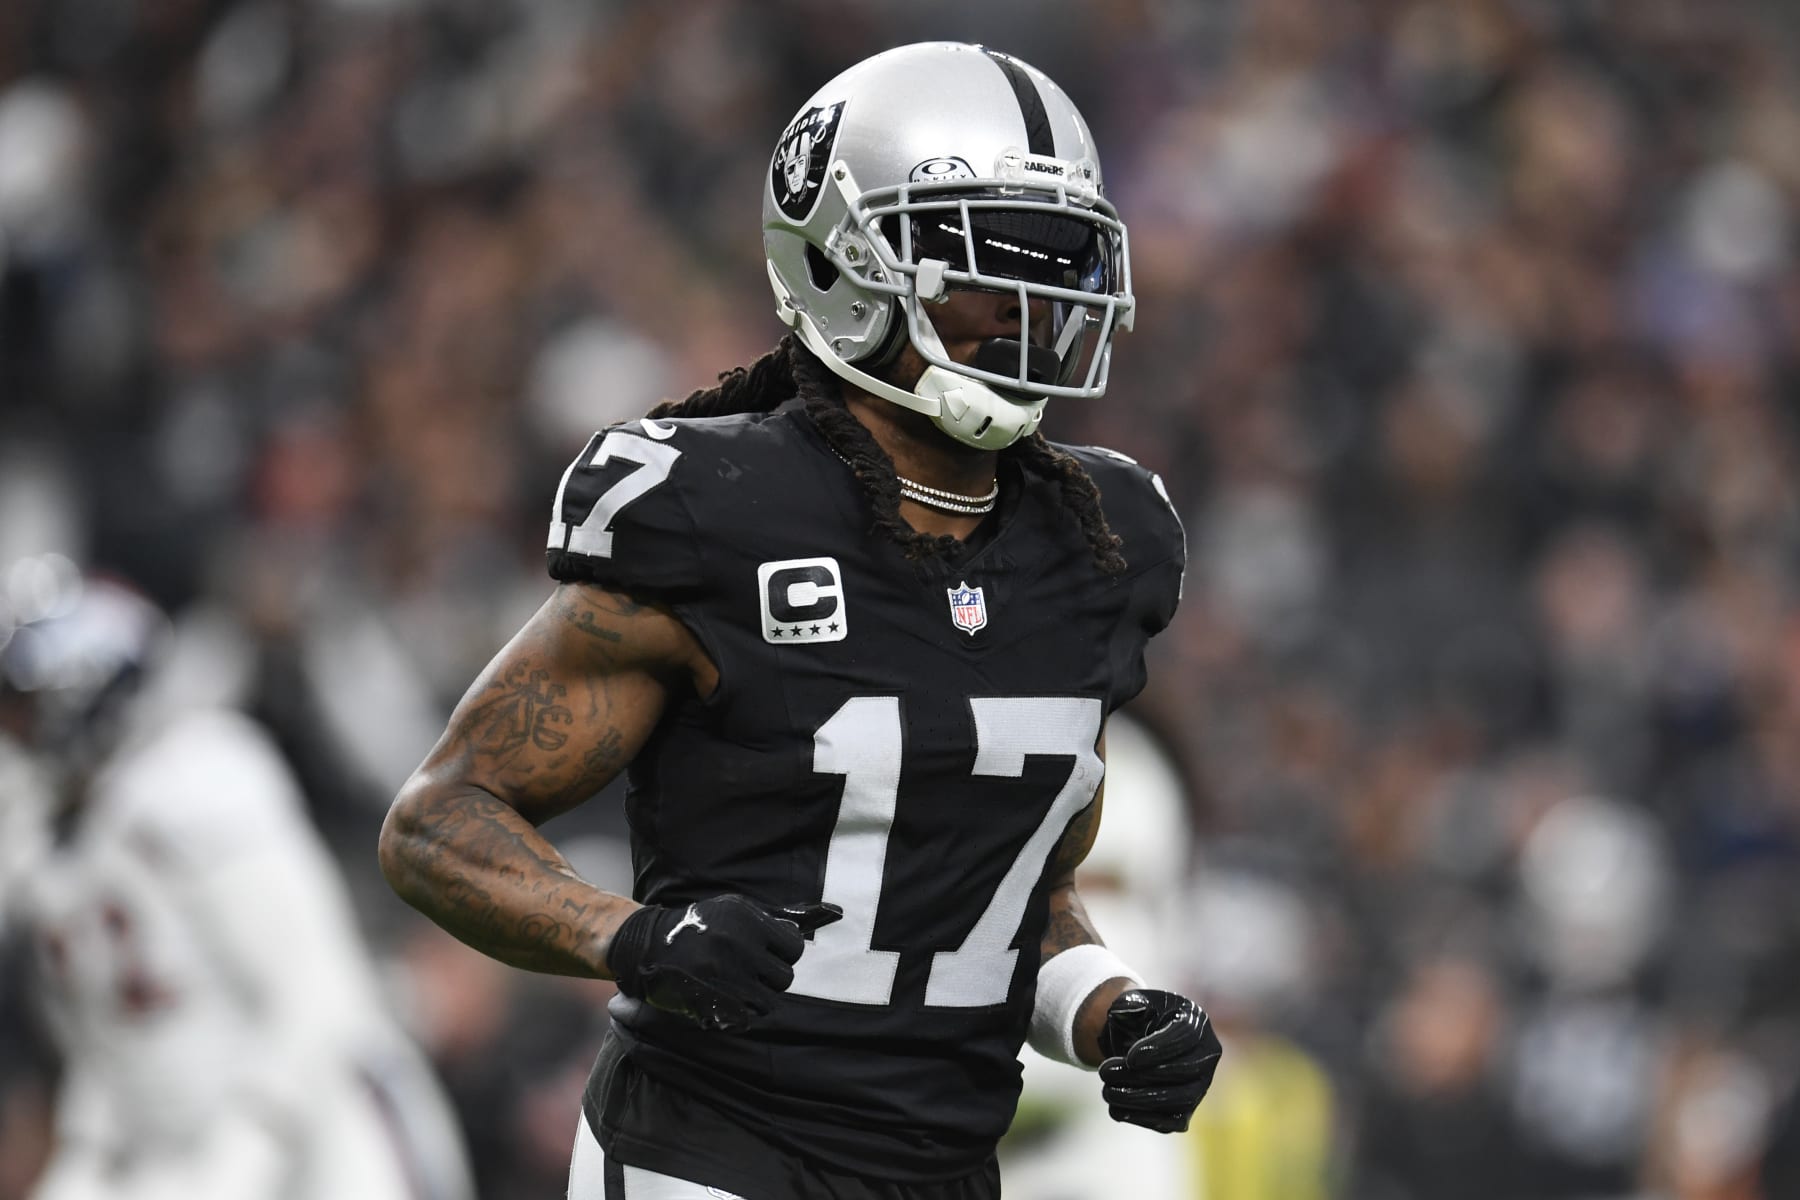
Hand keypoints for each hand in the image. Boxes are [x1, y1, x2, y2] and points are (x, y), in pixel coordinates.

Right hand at [605, 895, 840, 1031]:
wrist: (649, 945)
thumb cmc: (702, 925)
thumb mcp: (737, 909)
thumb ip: (780, 918)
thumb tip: (832, 914)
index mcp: (746, 920)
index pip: (794, 948)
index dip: (784, 953)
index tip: (768, 953)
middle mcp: (736, 946)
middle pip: (785, 978)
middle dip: (772, 977)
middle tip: (751, 971)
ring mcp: (722, 977)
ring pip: (769, 1002)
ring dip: (758, 998)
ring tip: (738, 985)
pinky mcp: (709, 1003)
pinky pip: (747, 1019)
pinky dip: (741, 1013)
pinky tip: (726, 999)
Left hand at [1097, 988, 1221, 1132]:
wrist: (1134, 1039)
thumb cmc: (1136, 1017)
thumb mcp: (1131, 1002)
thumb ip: (1129, 1004)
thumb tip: (1127, 1013)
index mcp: (1195, 1021)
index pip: (1186, 1036)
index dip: (1160, 1048)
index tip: (1129, 1057)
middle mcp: (1206, 1055)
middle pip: (1185, 1071)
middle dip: (1142, 1075)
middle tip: (1105, 1072)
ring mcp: (1200, 1085)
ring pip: (1180, 1100)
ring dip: (1141, 1099)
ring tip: (1107, 1092)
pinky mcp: (1187, 1110)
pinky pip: (1172, 1122)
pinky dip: (1144, 1119)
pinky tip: (1116, 1110)